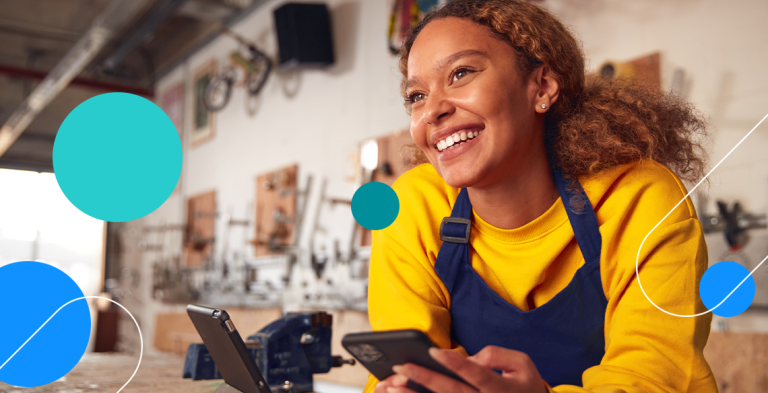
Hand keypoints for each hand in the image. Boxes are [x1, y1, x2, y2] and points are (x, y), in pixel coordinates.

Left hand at [379, 346, 547, 392]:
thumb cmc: (527, 385)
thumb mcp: (522, 364)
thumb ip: (498, 356)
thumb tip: (473, 358)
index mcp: (500, 389)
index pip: (475, 373)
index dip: (455, 362)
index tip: (434, 351)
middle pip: (451, 391)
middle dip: (424, 378)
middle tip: (401, 367)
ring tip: (392, 388)